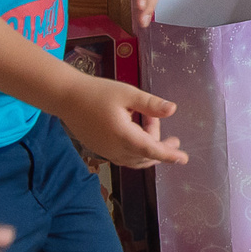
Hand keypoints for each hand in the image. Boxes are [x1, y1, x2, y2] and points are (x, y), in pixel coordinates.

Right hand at [58, 77, 183, 169]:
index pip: (152, 151)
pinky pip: (125, 157)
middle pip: (145, 154)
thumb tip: (172, 109)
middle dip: (160, 144)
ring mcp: (106, 152)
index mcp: (123, 135)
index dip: (169, 155)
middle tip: (168, 131)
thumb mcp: (127, 93)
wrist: (66, 97)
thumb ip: (150, 104)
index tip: (184, 159)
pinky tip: (138, 131)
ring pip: (135, 158)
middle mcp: (115, 149)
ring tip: (152, 123)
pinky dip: (137, 149)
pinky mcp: (101, 150)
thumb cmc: (97, 92)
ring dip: (148, 147)